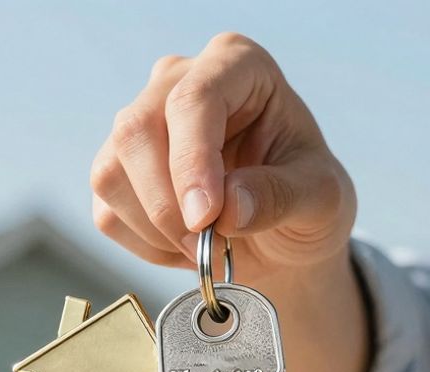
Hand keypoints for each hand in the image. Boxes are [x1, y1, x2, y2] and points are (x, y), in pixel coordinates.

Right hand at [91, 32, 355, 282]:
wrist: (285, 233)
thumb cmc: (306, 198)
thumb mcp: (322, 199)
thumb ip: (282, 197)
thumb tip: (229, 208)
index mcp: (238, 66)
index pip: (194, 99)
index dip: (191, 161)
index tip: (205, 218)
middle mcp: (178, 82)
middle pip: (137, 131)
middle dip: (167, 204)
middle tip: (210, 247)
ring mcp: (140, 124)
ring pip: (111, 174)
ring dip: (157, 230)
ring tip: (209, 247)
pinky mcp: (117, 171)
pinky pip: (107, 212)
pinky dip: (147, 245)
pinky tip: (186, 246)